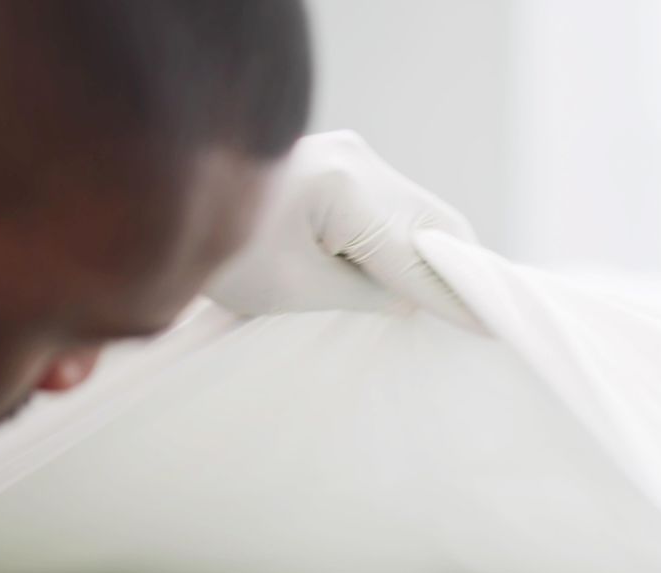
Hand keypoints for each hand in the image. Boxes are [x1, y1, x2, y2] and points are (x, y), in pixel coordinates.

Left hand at [204, 130, 484, 332]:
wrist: (168, 201)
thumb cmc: (220, 254)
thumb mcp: (293, 291)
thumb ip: (365, 293)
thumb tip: (416, 300)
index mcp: (344, 188)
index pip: (418, 255)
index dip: (455, 297)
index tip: (492, 329)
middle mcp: (359, 159)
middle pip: (436, 223)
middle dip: (457, 273)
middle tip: (479, 323)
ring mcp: (355, 155)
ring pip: (423, 214)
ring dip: (436, 258)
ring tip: (448, 308)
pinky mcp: (346, 162)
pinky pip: (399, 206)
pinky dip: (412, 241)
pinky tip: (412, 277)